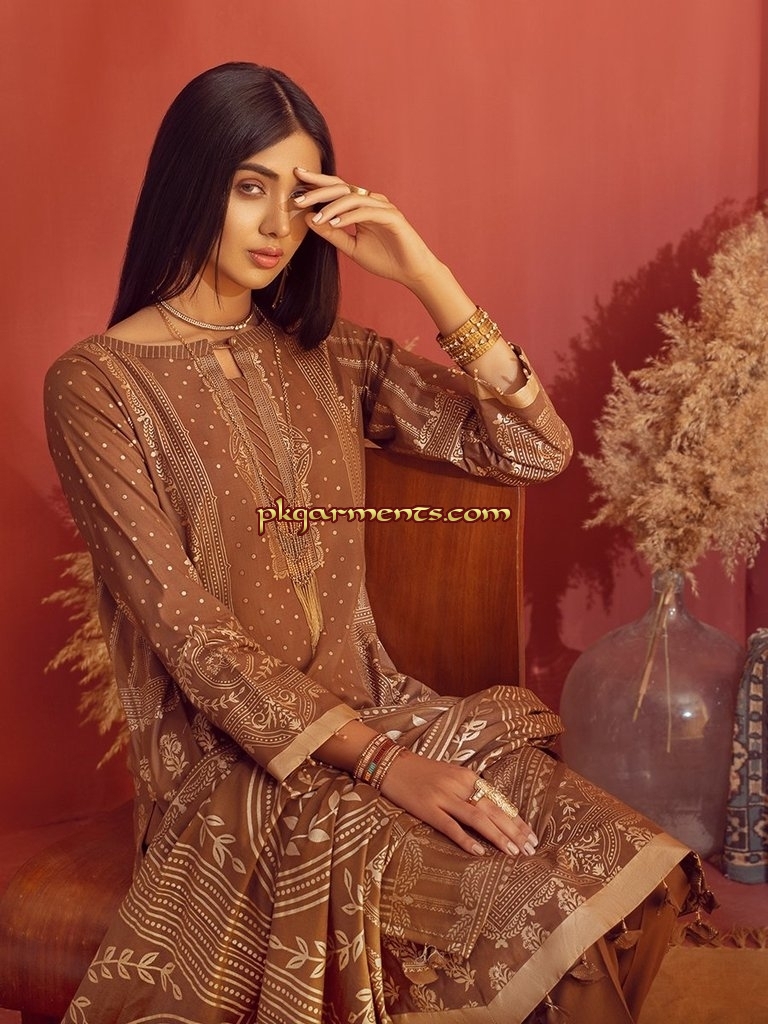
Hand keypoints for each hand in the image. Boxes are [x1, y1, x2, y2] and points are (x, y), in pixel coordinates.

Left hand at [293, 167, 440, 289]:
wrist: (411, 272)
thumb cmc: (385, 260)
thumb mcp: (351, 248)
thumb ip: (332, 233)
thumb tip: (308, 219)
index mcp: (361, 206)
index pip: (336, 190)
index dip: (316, 184)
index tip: (295, 180)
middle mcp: (371, 201)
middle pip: (341, 188)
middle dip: (318, 191)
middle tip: (297, 198)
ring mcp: (382, 207)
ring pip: (352, 198)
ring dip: (331, 207)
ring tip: (315, 218)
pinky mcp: (392, 217)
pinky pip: (366, 212)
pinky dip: (349, 216)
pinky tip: (334, 223)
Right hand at [380, 750, 538, 857]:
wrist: (390, 763)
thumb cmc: (421, 772)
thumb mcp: (450, 776)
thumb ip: (468, 790)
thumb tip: (491, 810)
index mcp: (467, 776)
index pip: (498, 800)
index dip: (516, 819)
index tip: (531, 835)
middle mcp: (459, 785)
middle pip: (493, 810)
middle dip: (514, 830)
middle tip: (531, 848)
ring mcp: (443, 796)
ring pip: (477, 818)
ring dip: (498, 836)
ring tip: (514, 852)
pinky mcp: (427, 808)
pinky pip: (450, 826)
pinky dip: (466, 839)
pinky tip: (479, 852)